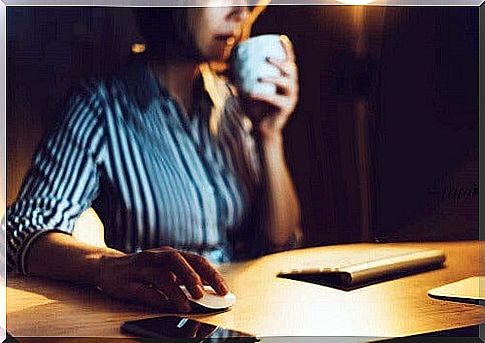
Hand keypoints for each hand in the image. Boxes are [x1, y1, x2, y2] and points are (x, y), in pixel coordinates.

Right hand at [96, 246, 228, 311]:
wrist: (107, 267)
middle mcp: (156, 257)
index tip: (224, 290)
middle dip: (194, 277)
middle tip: (205, 295)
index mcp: (170, 253)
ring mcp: (140, 268)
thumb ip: (185, 277)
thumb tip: (210, 290)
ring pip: (161, 276)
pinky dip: (156, 298)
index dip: (211, 274)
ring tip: (187, 305)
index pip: (196, 260)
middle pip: (178, 261)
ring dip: (176, 291)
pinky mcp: (126, 282)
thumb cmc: (144, 270)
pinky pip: (142, 290)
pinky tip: (166, 306)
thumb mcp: (165, 269)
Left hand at [246, 36, 298, 139]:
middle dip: (281, 61)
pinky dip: (263, 95)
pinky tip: (252, 93)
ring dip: (275, 77)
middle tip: (268, 57)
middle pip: (291, 70)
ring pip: (287, 83)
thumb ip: (238, 82)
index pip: (289, 61)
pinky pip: (275, 99)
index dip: (287, 50)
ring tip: (261, 76)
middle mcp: (291, 87)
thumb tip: (223, 73)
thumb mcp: (246, 92)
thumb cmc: (254, 108)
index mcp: (285, 79)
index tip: (281, 39)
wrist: (261, 129)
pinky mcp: (286, 108)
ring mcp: (290, 98)